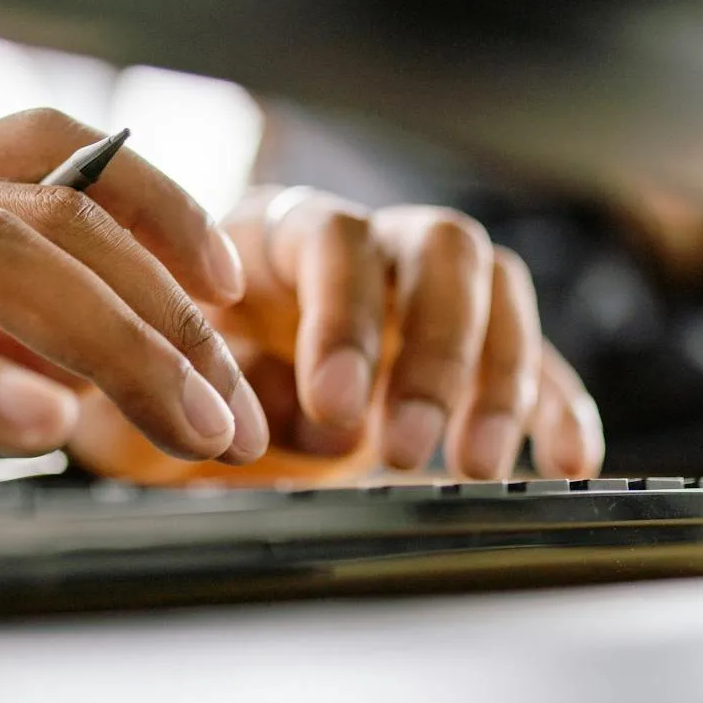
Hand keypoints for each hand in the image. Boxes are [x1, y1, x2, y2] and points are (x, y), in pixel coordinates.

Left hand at [64, 187, 604, 484]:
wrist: (189, 388)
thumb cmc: (161, 369)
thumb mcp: (135, 375)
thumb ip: (154, 382)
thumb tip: (191, 409)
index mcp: (276, 233)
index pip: (332, 239)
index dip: (343, 317)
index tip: (333, 409)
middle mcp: (367, 247)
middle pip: (440, 249)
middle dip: (433, 351)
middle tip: (409, 447)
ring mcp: (428, 294)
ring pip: (499, 291)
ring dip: (497, 379)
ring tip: (477, 468)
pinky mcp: (475, 350)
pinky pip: (538, 360)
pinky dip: (558, 407)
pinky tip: (566, 462)